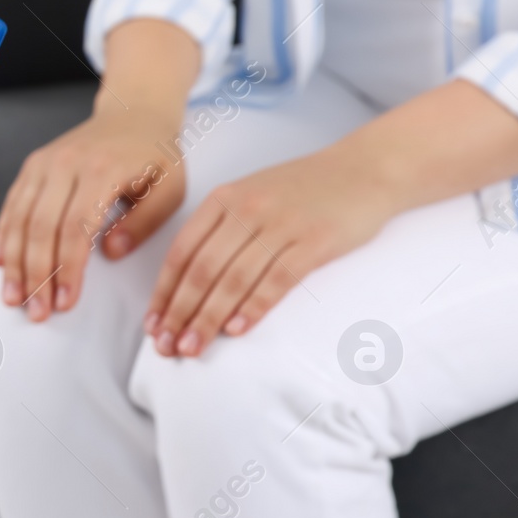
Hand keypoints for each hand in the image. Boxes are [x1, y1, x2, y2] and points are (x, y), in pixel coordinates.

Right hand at [0, 99, 186, 319]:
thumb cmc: (156, 156)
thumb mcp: (170, 189)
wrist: (134, 112)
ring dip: (14, 262)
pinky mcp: (32, 165)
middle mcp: (65, 164)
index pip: (76, 228)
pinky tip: (1, 263)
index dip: (67, 269)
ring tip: (13, 297)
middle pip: (40, 227)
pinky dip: (4, 236)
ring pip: (19, 218)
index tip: (65, 303)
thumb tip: (109, 253)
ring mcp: (44, 163)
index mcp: (101, 170)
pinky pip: (12, 205)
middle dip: (36, 275)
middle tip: (36, 312)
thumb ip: (143, 223)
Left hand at [144, 146, 396, 356]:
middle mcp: (246, 209)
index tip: (153, 325)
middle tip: (167, 347)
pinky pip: (276, 280)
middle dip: (179, 313)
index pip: (181, 253)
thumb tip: (187, 286)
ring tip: (193, 347)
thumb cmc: (302, 191)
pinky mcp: (314, 241)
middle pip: (201, 270)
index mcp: (222, 200)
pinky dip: (253, 307)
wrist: (364, 169)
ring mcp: (280, 224)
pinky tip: (236, 330)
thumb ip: (219, 232)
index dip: (164, 293)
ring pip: (233, 279)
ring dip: (208, 318)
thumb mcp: (250, 196)